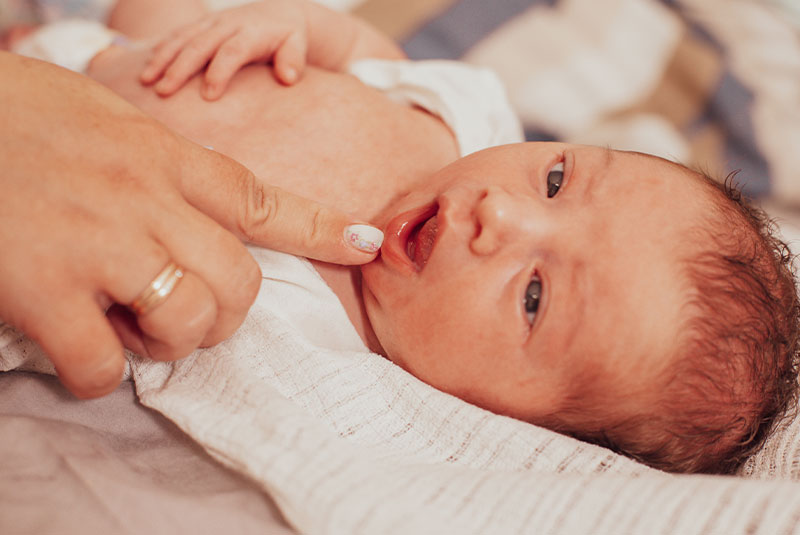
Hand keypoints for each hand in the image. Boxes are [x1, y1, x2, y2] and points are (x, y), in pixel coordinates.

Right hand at [0, 52, 380, 397]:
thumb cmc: (23, 116)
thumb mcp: (112, 118)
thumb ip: (164, 162)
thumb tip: (199, 203)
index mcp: (166, 158)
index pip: (263, 200)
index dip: (322, 228)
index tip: (366, 244)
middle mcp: (146, 201)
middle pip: (239, 282)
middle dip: (226, 314)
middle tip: (188, 314)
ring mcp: (99, 246)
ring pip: (190, 321)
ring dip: (172, 342)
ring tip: (134, 328)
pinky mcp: (44, 290)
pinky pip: (105, 364)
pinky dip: (100, 373)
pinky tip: (81, 349)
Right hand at [140, 0, 310, 99]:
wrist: (279, 11)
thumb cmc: (289, 37)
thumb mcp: (298, 46)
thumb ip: (293, 61)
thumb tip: (288, 78)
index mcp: (251, 32)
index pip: (232, 52)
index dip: (220, 73)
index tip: (208, 97)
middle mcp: (227, 24)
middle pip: (199, 45)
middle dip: (180, 68)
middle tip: (163, 92)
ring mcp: (211, 22)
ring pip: (182, 38)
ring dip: (162, 59)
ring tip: (145, 81)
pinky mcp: (201, 24)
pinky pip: (177, 34)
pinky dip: (160, 49)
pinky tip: (145, 66)